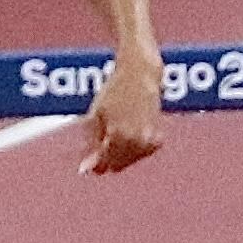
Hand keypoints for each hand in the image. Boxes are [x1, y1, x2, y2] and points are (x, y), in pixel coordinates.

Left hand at [81, 50, 165, 174]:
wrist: (140, 76)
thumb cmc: (113, 92)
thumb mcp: (95, 115)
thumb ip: (91, 142)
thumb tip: (86, 167)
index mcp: (118, 135)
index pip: (104, 162)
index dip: (93, 166)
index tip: (85, 167)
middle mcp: (136, 140)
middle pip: (117, 164)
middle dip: (105, 161)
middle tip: (96, 154)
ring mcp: (149, 140)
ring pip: (130, 161)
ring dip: (119, 157)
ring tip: (110, 142)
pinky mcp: (158, 137)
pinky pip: (142, 153)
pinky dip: (133, 151)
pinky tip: (125, 141)